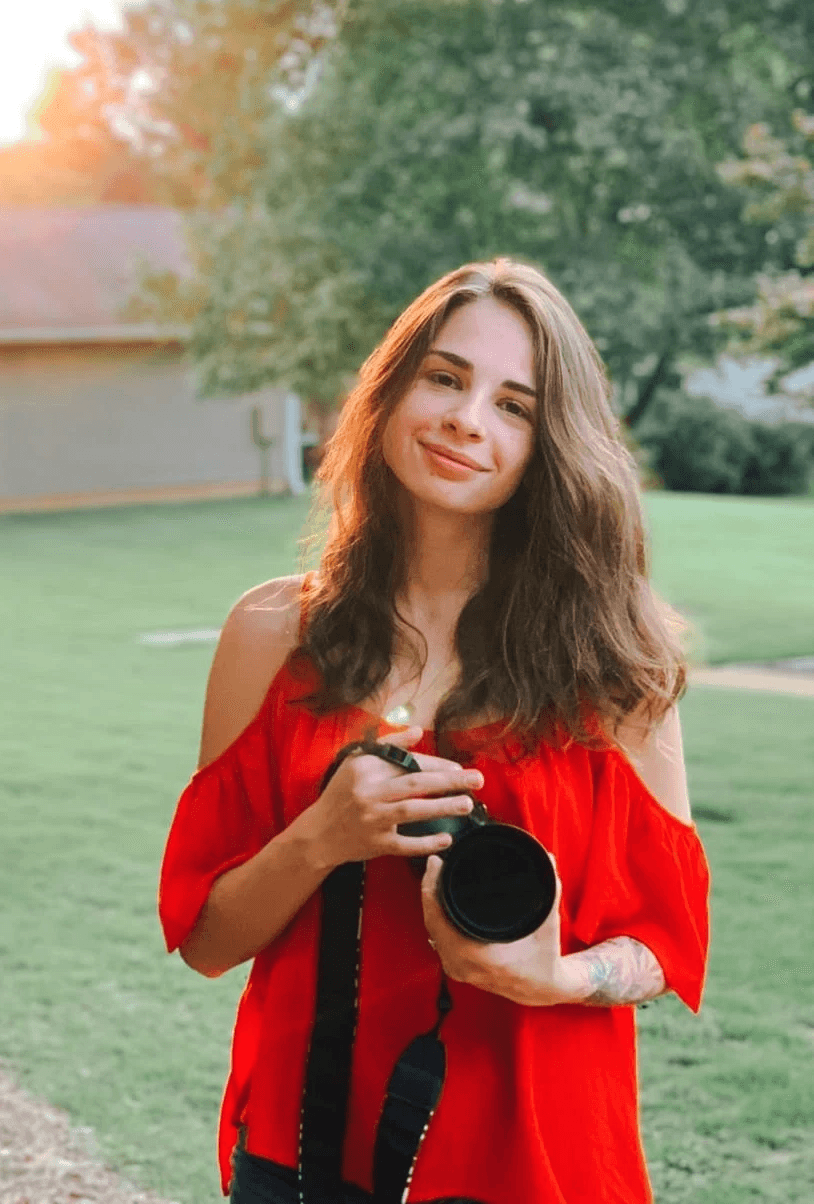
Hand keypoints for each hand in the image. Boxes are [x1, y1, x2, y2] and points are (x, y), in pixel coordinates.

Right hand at [308, 726, 484, 869]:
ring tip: (467, 804)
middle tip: (476, 780)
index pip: (407, 762)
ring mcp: (373, 820)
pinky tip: (447, 839)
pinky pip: (406, 844)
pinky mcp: (376, 844)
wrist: (319, 833)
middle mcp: (369, 793)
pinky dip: (426, 843)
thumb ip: (388, 745)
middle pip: (415, 784)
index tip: (459, 767)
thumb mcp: (357, 761)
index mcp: (366, 768)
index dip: (436, 764)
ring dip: (442, 807)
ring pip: (412, 811)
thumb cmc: (343, 793)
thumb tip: (417, 730)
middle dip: (449, 781)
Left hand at [421, 852, 575, 1006]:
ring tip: (435, 877)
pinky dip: (435, 917)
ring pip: (431, 929)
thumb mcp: (549, 924)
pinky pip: (436, 938)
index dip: (432, 889)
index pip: (440, 919)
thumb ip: (550, 890)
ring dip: (431, 903)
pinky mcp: (455, 968)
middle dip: (429, 889)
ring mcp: (457, 969)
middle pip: (431, 921)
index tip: (436, 864)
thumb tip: (547, 860)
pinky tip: (438, 901)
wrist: (541, 988)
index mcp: (482, 957)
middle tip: (436, 864)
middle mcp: (464, 966)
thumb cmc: (544, 959)